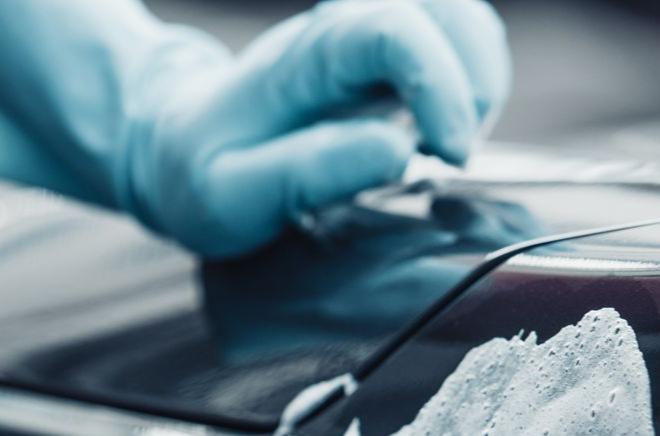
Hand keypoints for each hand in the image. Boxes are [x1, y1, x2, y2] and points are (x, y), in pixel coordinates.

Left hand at [0, 0, 511, 257]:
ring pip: (460, 19)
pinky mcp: (386, 61)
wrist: (179, 149)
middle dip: (473, 81)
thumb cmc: (205, 176)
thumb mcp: (233, 194)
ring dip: (480, 82)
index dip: (439, 83)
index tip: (447, 154)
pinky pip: (455, 46)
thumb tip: (395, 154)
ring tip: (451, 147)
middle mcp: (344, 31)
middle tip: (452, 156)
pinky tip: (445, 135)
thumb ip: (307, 172)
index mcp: (308, 57)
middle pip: (445, 8)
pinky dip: (471, 87)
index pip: (393, 30)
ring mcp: (369, 41)